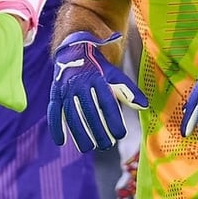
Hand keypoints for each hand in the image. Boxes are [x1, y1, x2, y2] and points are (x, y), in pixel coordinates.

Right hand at [48, 31, 148, 151]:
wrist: (75, 50)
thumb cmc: (99, 68)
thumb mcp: (115, 74)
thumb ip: (128, 91)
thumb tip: (143, 106)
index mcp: (97, 77)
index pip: (106, 102)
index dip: (113, 119)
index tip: (120, 134)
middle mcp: (80, 83)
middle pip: (88, 111)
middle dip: (97, 131)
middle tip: (106, 145)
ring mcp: (65, 88)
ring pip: (71, 114)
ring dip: (78, 133)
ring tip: (88, 147)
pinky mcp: (54, 93)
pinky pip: (53, 111)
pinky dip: (56, 127)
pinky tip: (61, 142)